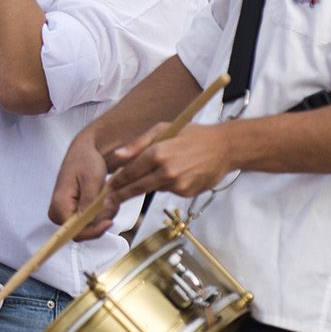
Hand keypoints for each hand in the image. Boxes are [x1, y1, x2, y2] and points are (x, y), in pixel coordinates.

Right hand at [49, 132, 114, 240]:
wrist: (84, 152)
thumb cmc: (86, 161)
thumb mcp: (91, 179)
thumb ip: (88, 201)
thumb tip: (86, 221)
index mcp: (60, 204)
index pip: (75, 231)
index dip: (93, 231)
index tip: (109, 222)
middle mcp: (59, 212)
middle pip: (83, 231)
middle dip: (100, 220)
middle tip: (112, 201)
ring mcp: (65, 213)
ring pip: (89, 226)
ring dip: (104, 213)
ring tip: (109, 194)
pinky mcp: (73, 212)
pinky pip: (90, 220)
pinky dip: (102, 211)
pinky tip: (105, 197)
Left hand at [105, 121, 236, 201]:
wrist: (224, 148)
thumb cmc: (192, 134)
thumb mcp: (163, 129)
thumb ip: (137, 144)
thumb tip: (117, 155)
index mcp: (158, 153)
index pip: (129, 173)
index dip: (115, 182)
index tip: (105, 189)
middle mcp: (166, 172)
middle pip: (137, 188)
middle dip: (121, 195)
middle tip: (108, 202)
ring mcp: (177, 185)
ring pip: (153, 188)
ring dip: (148, 184)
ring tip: (163, 168)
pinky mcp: (186, 193)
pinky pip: (168, 190)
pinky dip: (167, 184)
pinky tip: (179, 172)